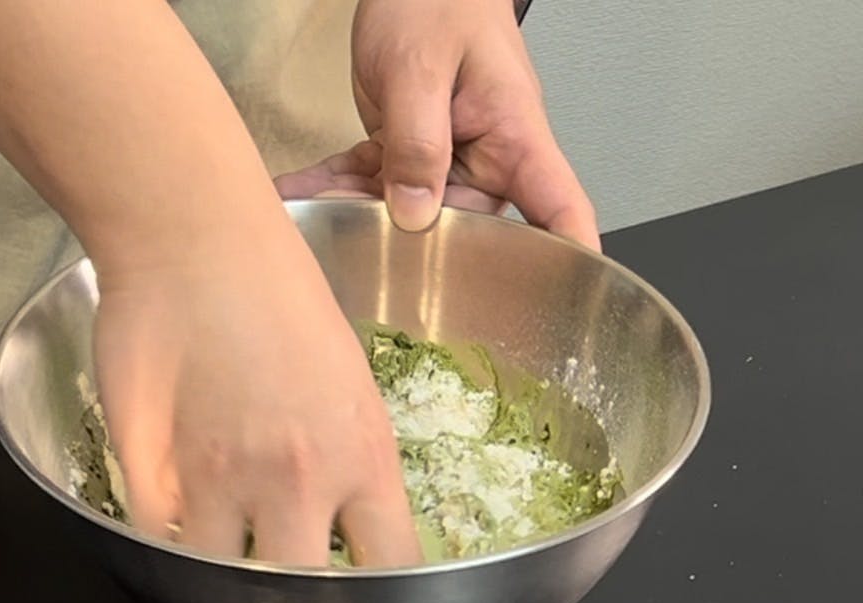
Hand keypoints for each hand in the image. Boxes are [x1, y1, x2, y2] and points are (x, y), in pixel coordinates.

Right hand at [93, 220, 422, 567]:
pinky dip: (165, 540)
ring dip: (224, 571)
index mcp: (362, 456)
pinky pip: (160, 541)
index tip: (376, 602)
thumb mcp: (351, 378)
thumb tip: (342, 517)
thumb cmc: (277, 288)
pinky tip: (175, 521)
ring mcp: (219, 483)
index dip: (385, 598)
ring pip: (222, 579)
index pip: (393, 568)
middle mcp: (296, 483)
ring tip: (226, 552)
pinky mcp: (153, 473)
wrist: (195, 241)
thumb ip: (349, 458)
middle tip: (290, 591)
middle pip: (305, 600)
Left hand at [276, 0, 598, 248]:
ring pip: (406, 210)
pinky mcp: (407, 148)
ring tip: (305, 210)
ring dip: (352, 212)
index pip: (559, 212)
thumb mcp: (421, 71)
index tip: (560, 311)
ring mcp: (447, 156)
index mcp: (516, 139)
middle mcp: (487, 157)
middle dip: (405, 242)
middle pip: (464, 227)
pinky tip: (295, 195)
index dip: (566, 263)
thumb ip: (418, 145)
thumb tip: (417, 216)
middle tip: (345, 234)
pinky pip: (374, 181)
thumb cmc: (439, 2)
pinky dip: (333, 186)